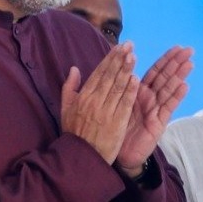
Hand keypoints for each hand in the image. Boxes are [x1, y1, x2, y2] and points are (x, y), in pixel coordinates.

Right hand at [62, 42, 138, 163]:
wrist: (81, 156)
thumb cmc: (75, 132)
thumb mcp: (66, 109)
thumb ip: (69, 88)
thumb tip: (74, 69)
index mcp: (83, 96)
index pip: (99, 73)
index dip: (110, 59)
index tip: (119, 46)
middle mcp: (94, 101)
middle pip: (109, 76)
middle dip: (120, 59)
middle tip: (130, 45)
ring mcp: (106, 111)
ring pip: (117, 87)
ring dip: (126, 70)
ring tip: (134, 56)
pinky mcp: (116, 122)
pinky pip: (124, 104)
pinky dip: (130, 91)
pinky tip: (136, 79)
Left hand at [117, 46, 193, 175]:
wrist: (117, 153)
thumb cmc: (115, 128)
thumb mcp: (113, 103)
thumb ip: (116, 85)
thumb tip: (117, 64)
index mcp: (138, 92)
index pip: (154, 72)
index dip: (165, 59)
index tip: (176, 47)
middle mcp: (149, 99)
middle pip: (165, 77)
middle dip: (176, 63)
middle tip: (189, 50)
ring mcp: (155, 110)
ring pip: (168, 89)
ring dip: (179, 75)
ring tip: (189, 63)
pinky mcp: (158, 123)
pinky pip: (167, 107)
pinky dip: (176, 96)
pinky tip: (183, 85)